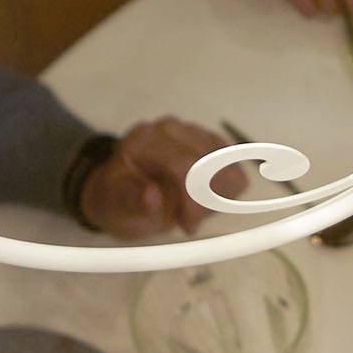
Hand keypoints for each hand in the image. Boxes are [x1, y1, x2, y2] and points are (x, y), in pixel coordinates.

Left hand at [77, 119, 244, 239]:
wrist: (127, 190)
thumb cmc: (121, 198)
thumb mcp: (118, 205)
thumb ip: (132, 200)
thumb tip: (151, 196)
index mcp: (144, 140)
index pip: (184, 164)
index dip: (193, 198)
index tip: (188, 224)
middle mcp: (170, 128)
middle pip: (211, 163)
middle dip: (205, 199)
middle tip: (188, 220)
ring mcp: (192, 132)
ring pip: (228, 166)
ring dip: (215, 196)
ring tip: (191, 209)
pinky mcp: (211, 142)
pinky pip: (234, 170)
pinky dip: (223, 191)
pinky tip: (201, 200)